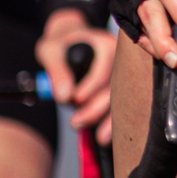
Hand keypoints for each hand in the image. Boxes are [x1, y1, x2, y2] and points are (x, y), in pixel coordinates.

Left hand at [37, 12, 116, 133]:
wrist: (70, 41)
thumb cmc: (60, 44)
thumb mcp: (51, 51)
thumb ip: (57, 72)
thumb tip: (65, 97)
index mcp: (105, 45)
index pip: (103, 71)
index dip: (89, 89)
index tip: (74, 100)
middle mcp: (121, 58)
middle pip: (116, 88)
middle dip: (97, 110)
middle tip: (76, 123)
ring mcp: (125, 73)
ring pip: (122, 100)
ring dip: (108, 121)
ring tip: (95, 136)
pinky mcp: (124, 86)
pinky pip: (122, 106)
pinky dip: (114, 122)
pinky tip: (106, 136)